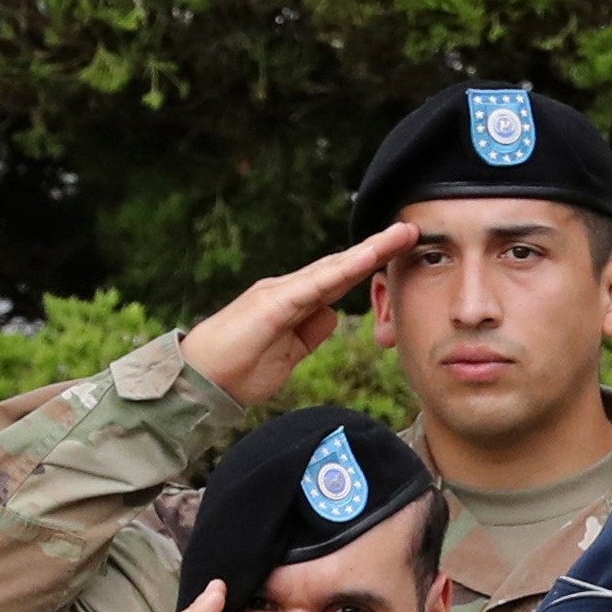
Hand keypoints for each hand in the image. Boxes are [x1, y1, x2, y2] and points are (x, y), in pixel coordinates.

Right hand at [180, 223, 418, 406]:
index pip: (340, 278)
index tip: (401, 250)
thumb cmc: (241, 369)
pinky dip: (341, 271)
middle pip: (341, 265)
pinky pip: (314, 285)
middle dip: (377, 247)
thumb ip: (310, 332)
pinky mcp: (272, 304)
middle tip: (409, 230)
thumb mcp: (289, 354)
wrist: (202, 381)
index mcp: (295, 302)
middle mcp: (288, 290)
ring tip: (399, 236)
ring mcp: (279, 293)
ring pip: (332, 268)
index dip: (370, 263)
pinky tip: (365, 259)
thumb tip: (331, 315)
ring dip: (367, 251)